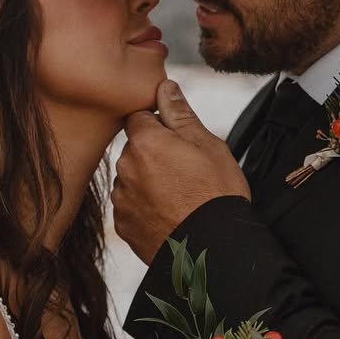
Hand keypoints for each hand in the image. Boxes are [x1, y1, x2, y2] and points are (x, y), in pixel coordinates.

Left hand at [112, 79, 249, 263]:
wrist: (214, 251)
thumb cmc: (217, 195)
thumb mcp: (209, 145)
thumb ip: (180, 114)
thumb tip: (165, 87)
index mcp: (146, 143)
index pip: (138, 117)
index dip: (158, 124)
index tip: (176, 138)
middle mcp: (126, 168)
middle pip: (134, 149)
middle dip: (153, 154)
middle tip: (185, 171)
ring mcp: (122, 199)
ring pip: (131, 177)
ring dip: (147, 181)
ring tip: (179, 196)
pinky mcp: (123, 225)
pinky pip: (130, 206)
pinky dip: (144, 207)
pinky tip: (169, 214)